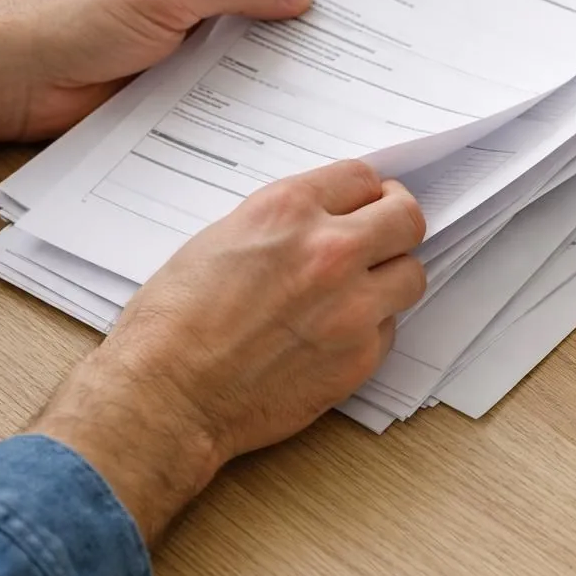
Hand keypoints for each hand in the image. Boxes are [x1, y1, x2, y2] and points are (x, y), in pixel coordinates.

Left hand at [0, 0, 311, 140]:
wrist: (13, 78)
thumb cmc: (69, 16)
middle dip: (291, 8)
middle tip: (341, 28)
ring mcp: (179, 36)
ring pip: (242, 41)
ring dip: (272, 54)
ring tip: (321, 67)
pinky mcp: (172, 80)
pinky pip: (222, 81)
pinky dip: (248, 89)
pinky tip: (278, 100)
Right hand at [29, 160, 426, 543]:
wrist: (164, 398)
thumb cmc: (172, 324)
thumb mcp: (220, 239)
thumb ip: (283, 224)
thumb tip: (322, 221)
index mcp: (288, 211)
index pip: (363, 177)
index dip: (366, 192)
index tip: (367, 204)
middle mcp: (329, 251)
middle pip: (407, 218)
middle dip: (396, 224)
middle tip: (384, 237)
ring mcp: (352, 307)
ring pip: (411, 275)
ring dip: (390, 279)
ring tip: (358, 292)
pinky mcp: (360, 357)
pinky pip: (389, 329)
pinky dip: (370, 329)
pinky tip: (333, 336)